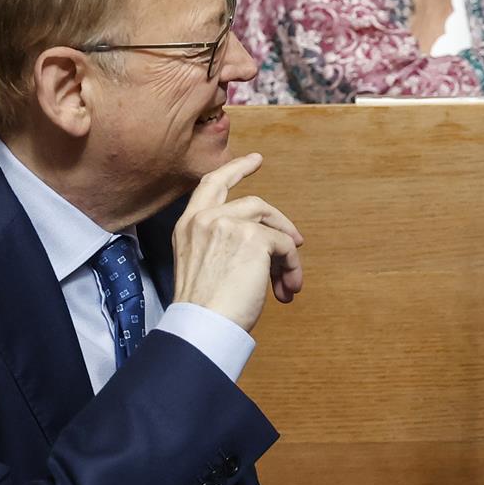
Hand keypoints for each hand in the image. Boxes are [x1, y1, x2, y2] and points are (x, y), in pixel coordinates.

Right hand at [168, 153, 305, 332]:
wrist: (201, 325)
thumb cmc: (203, 308)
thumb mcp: (202, 265)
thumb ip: (223, 245)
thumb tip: (268, 247)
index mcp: (187, 226)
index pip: (210, 185)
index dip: (235, 169)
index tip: (255, 160)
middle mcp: (205, 218)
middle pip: (252, 201)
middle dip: (278, 218)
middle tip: (296, 235)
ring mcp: (228, 223)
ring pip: (272, 226)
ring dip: (287, 255)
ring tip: (290, 281)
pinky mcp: (253, 237)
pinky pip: (284, 246)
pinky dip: (291, 267)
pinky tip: (287, 288)